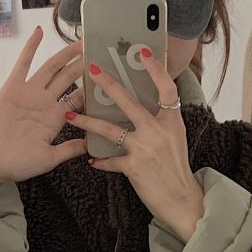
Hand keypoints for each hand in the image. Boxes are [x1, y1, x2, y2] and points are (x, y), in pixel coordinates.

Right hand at [0, 30, 87, 195]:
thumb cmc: (17, 163)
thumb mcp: (49, 158)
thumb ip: (69, 149)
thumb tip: (90, 144)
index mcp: (55, 118)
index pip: (77, 98)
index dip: (91, 87)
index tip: (106, 75)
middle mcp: (44, 102)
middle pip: (68, 78)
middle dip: (82, 65)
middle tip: (98, 49)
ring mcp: (29, 93)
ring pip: (52, 68)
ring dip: (65, 54)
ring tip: (80, 41)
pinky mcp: (12, 88)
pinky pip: (23, 63)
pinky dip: (31, 47)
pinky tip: (39, 32)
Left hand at [67, 50, 204, 243]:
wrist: (181, 199)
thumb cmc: (176, 167)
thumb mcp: (175, 137)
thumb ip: (160, 120)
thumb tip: (144, 102)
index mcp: (171, 121)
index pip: (166, 88)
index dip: (156, 69)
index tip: (143, 52)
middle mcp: (157, 131)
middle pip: (129, 102)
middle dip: (109, 84)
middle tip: (91, 70)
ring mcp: (144, 149)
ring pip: (110, 130)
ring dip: (87, 121)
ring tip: (69, 115)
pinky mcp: (133, 167)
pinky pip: (110, 160)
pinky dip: (101, 161)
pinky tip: (91, 159)